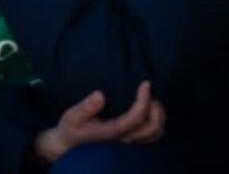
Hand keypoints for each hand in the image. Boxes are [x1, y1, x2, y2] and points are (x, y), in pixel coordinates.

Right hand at [31, 83, 163, 162]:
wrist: (69, 144)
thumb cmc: (72, 128)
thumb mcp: (72, 116)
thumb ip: (85, 107)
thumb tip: (100, 95)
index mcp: (112, 132)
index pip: (135, 118)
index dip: (144, 100)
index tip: (145, 83)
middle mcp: (124, 139)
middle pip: (151, 128)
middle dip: (155, 109)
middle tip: (150, 92)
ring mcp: (128, 141)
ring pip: (154, 134)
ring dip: (159, 116)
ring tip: (152, 100)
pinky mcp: (129, 140)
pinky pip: (151, 135)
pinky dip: (157, 122)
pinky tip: (150, 109)